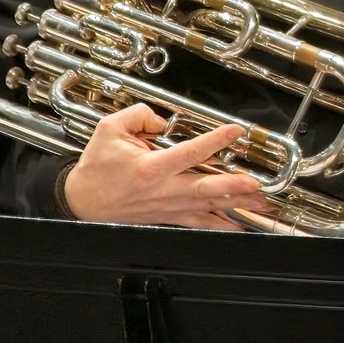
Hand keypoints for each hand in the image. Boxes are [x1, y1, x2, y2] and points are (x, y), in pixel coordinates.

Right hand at [62, 106, 273, 230]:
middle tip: (256, 184)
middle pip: (204, 188)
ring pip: (207, 206)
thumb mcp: (110, 129)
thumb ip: (139, 115)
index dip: (214, 141)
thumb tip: (162, 118)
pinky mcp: (167, 216)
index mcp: (150, 167)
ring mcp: (167, 206)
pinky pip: (198, 222)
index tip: (235, 131)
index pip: (189, 152)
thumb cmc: (97, 167)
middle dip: (232, 186)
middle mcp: (162, 189)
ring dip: (236, 205)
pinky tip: (239, 226)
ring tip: (262, 204)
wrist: (82, 202)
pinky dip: (220, 225)